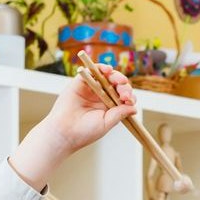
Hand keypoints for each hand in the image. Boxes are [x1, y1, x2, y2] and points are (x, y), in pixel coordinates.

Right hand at [18, 64, 138, 180]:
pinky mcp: (80, 82)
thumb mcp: (106, 123)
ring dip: (115, 75)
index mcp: (108, 106)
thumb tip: (134, 108)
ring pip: (106, 76)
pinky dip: (100, 67)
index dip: (128, 95)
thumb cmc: (84, 132)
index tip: (129, 100)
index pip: (122, 96)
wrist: (64, 132)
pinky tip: (107, 70)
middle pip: (116, 84)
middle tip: (124, 92)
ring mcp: (91, 88)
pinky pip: (91, 70)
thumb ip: (119, 114)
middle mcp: (100, 96)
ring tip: (118, 80)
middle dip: (123, 85)